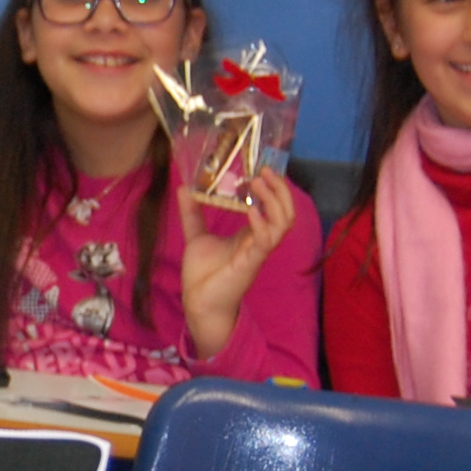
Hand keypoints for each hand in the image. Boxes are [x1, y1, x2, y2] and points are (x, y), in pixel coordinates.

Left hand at [175, 165, 295, 361]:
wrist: (198, 302)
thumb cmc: (203, 273)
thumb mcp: (196, 235)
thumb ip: (193, 213)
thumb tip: (184, 187)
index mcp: (251, 233)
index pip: (275, 206)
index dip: (273, 187)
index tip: (259, 168)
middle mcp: (259, 240)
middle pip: (286, 211)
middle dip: (280, 189)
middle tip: (264, 171)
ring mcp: (257, 251)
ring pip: (283, 223)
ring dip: (274, 201)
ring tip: (258, 184)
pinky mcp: (250, 263)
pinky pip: (265, 241)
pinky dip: (261, 224)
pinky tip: (252, 211)